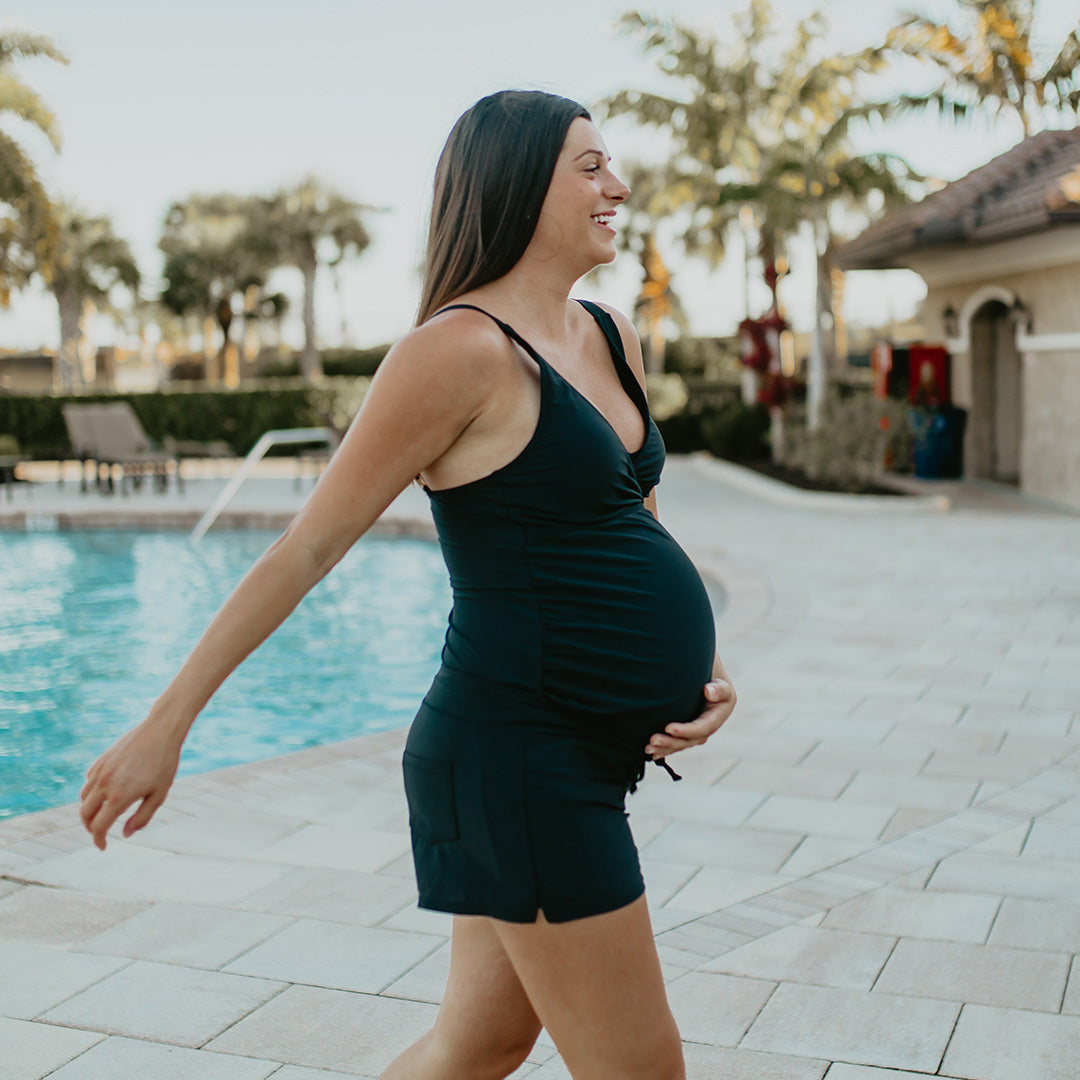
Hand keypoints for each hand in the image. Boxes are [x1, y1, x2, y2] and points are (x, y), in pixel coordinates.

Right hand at [80, 718, 181, 850]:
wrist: (161, 731)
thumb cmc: (165, 764)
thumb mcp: (159, 794)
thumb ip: (142, 817)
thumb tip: (125, 834)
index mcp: (119, 796)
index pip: (98, 827)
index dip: (99, 840)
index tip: (104, 846)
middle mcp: (104, 784)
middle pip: (85, 815)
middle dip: (90, 827)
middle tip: (102, 832)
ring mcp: (100, 771)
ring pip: (84, 798)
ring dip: (89, 810)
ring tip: (104, 813)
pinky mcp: (100, 760)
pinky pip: (88, 782)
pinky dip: (92, 792)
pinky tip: (106, 793)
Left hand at [645, 676, 735, 760]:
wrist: (705, 672)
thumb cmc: (711, 674)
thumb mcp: (719, 681)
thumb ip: (718, 688)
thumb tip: (709, 692)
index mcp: (718, 716)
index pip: (703, 728)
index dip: (686, 730)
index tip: (668, 728)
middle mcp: (709, 727)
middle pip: (691, 740)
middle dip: (671, 742)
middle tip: (653, 740)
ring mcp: (698, 731)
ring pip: (682, 744)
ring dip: (665, 748)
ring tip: (648, 748)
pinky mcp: (688, 731)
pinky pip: (677, 742)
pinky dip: (665, 748)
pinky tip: (652, 752)